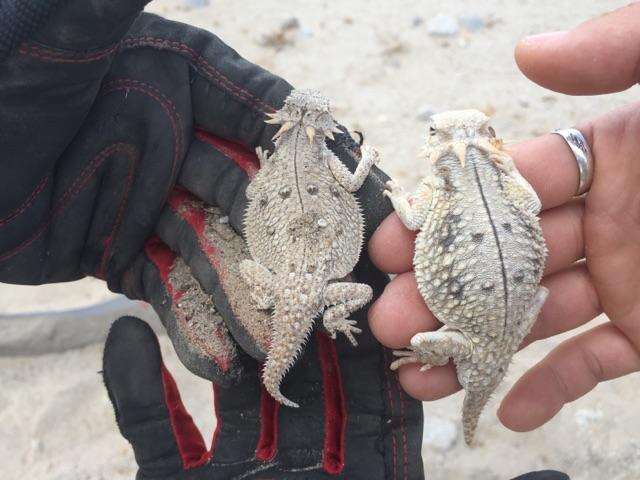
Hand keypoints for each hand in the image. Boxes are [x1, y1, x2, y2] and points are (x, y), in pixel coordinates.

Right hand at [368, 3, 639, 432]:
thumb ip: (624, 48)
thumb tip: (528, 55)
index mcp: (610, 152)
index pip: (505, 186)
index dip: (445, 215)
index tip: (392, 242)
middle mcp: (607, 219)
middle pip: (504, 260)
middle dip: (443, 292)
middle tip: (391, 318)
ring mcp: (630, 282)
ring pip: (533, 318)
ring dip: (476, 347)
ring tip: (420, 372)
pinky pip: (595, 364)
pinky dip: (550, 389)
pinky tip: (504, 409)